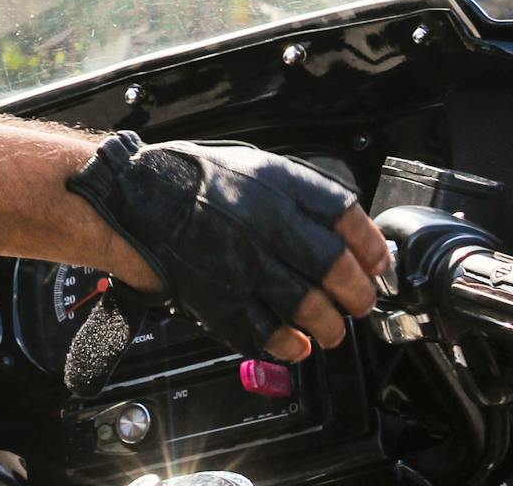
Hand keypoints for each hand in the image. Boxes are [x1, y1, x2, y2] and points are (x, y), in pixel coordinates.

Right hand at [66, 133, 391, 361]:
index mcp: (277, 185)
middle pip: (335, 270)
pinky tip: (296, 344)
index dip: (372, 247)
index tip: (378, 264)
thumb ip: (299, 195)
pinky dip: (289, 345)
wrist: (133, 196)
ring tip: (331, 330)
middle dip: (358, 295)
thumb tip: (346, 232)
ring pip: (309, 308)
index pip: (346, 219)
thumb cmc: (193, 181)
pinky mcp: (218, 297)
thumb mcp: (253, 166)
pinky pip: (266, 332)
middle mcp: (264, 223)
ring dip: (329, 327)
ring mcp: (242, 263)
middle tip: (359, 303)